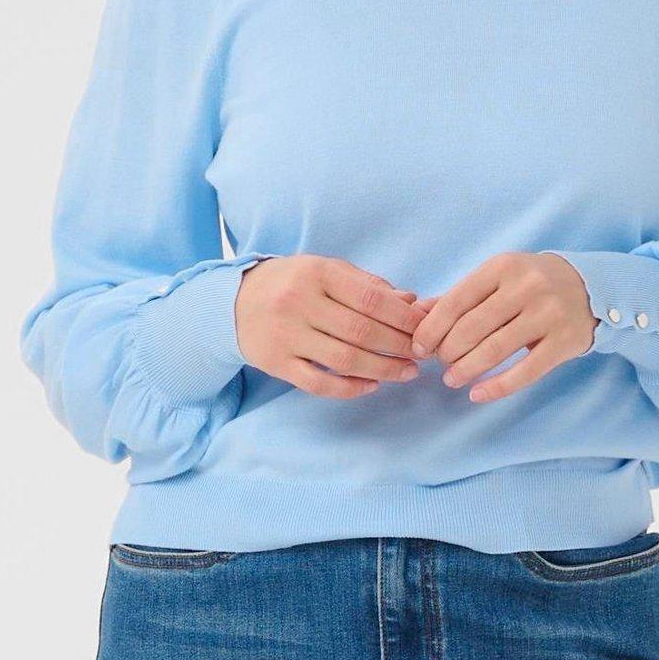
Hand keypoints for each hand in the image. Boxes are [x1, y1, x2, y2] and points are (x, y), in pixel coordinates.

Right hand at [235, 257, 423, 395]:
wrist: (234, 302)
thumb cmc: (292, 284)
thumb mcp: (326, 271)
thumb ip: (367, 285)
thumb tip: (411, 302)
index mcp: (317, 273)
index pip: (371, 298)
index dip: (403, 317)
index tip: (424, 329)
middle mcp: (299, 302)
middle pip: (362, 331)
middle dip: (398, 346)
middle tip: (421, 354)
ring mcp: (286, 335)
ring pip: (344, 360)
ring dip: (382, 370)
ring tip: (406, 372)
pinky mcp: (276, 363)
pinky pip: (319, 383)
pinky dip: (350, 388)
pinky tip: (372, 385)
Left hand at [411, 253, 595, 401]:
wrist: (591, 288)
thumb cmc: (532, 284)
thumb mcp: (497, 279)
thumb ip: (459, 296)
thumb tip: (416, 313)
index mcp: (503, 267)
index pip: (456, 301)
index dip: (432, 328)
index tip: (419, 347)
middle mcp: (526, 287)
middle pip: (472, 328)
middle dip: (448, 351)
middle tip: (440, 363)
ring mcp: (547, 315)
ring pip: (495, 350)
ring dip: (466, 370)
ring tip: (451, 380)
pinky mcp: (563, 342)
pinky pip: (524, 372)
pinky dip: (497, 387)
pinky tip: (477, 394)